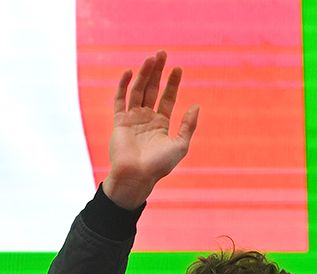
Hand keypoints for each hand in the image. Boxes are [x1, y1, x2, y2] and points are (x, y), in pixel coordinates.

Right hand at [102, 50, 200, 209]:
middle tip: (162, 53)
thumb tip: (196, 105)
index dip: (173, 83)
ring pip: (138, 91)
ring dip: (143, 74)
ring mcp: (132, 119)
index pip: (167, 98)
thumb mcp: (181, 145)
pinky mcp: (119, 122)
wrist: (136, 177)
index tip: (178, 69)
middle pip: (152, 90)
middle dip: (157, 72)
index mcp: (160, 124)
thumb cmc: (159, 166)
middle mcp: (146, 119)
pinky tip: (129, 72)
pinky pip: (120, 100)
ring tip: (150, 58)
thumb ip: (188, 126)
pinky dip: (123, 86)